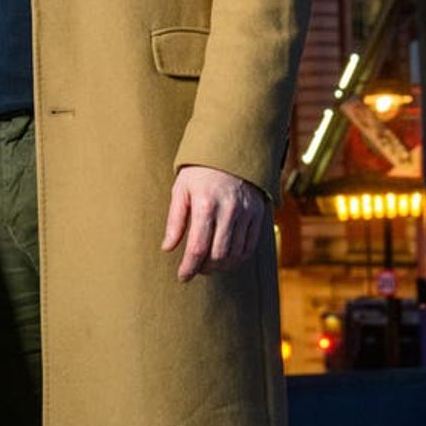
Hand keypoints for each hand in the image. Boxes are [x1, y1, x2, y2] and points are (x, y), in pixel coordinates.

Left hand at [161, 165, 264, 281]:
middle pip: (218, 256)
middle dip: (204, 268)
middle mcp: (228, 210)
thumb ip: (175, 221)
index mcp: (205, 204)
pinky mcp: (258, 214)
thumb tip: (167, 248)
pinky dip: (237, 258)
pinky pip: (250, 247)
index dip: (189, 268)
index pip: (197, 248)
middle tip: (195, 268)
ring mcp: (246, 213)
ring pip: (235, 255)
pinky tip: (226, 257)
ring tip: (208, 263)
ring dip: (220, 266)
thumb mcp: (181, 189)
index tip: (182, 277)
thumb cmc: (199, 171)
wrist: (230, 149)